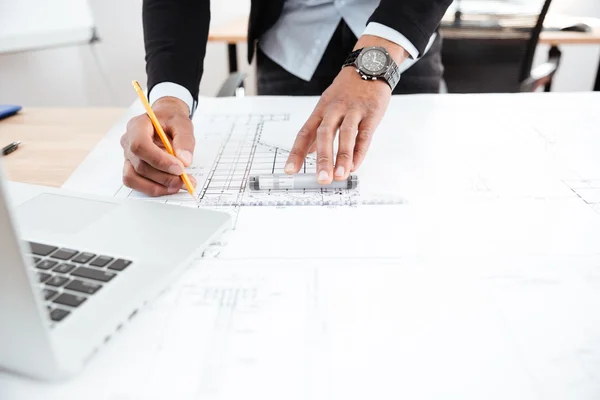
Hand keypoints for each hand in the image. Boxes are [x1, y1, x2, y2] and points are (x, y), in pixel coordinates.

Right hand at [120, 97, 196, 195]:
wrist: (165, 120)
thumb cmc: (171, 120)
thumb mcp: (182, 124)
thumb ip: (185, 140)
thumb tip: (185, 161)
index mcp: (138, 126)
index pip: (140, 146)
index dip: (159, 160)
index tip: (180, 168)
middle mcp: (128, 142)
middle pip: (140, 165)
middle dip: (165, 176)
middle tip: (186, 180)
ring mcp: (128, 156)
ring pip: (134, 177)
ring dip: (158, 186)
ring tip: (179, 185)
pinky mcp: (131, 167)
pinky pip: (135, 183)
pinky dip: (153, 188)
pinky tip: (170, 187)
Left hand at [284, 35, 407, 183]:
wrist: (371, 64)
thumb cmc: (348, 89)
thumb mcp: (328, 105)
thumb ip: (319, 130)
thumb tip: (309, 152)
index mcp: (321, 110)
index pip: (305, 133)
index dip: (297, 152)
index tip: (290, 170)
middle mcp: (334, 110)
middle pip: (324, 134)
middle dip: (322, 158)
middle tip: (321, 179)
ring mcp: (353, 110)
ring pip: (345, 135)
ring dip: (342, 157)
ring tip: (339, 176)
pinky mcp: (371, 113)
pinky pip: (365, 134)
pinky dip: (360, 151)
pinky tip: (356, 166)